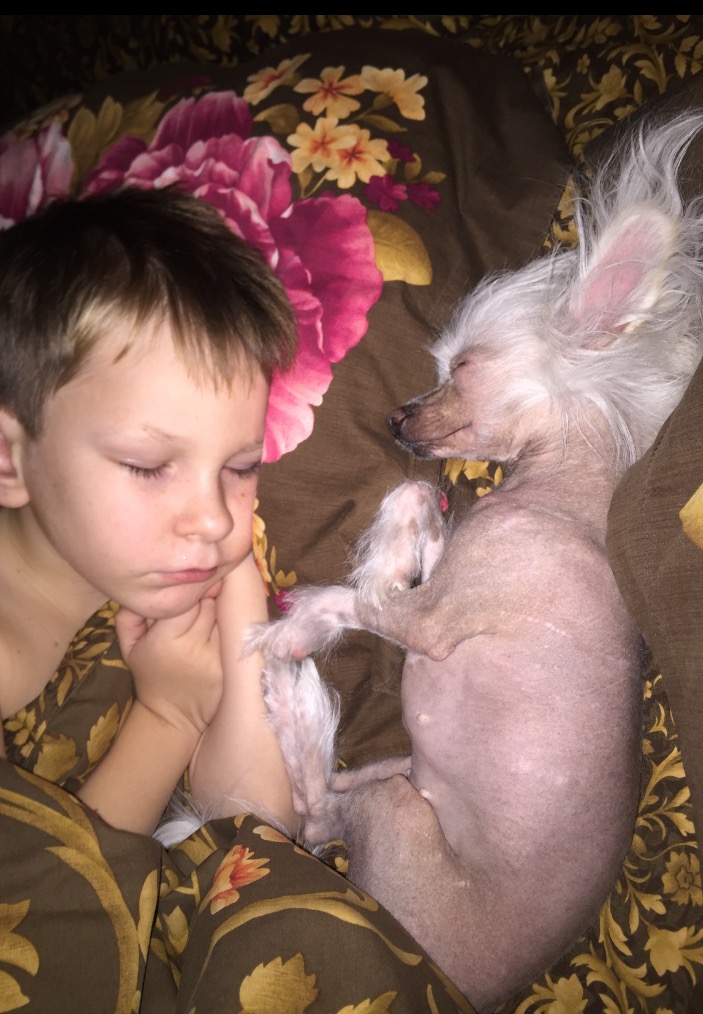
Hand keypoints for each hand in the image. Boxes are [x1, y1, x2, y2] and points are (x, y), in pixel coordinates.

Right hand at [116, 594, 223, 738]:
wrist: (174, 715)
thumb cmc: (151, 674)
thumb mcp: (129, 646)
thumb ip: (129, 614)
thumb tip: (150, 589)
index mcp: (163, 641)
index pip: (185, 601)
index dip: (187, 597)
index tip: (185, 599)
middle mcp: (191, 649)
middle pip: (208, 605)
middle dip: (203, 603)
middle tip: (197, 610)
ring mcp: (214, 660)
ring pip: (224, 618)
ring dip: (218, 617)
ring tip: (206, 626)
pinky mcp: (230, 668)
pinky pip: (233, 637)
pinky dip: (227, 634)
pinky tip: (218, 640)